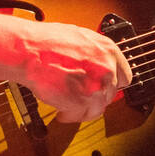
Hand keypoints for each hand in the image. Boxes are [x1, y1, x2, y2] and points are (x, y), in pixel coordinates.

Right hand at [15, 21, 132, 122]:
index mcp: (108, 51)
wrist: (29, 51)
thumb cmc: (46, 42)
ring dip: (82, 109)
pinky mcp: (82, 102)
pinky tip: (61, 111)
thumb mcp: (80, 39)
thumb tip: (96, 66)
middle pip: (110, 94)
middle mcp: (107, 68)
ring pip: (97, 108)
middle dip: (95, 97)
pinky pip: (80, 116)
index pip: (125, 76)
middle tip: (81, 97)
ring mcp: (96, 86)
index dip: (111, 83)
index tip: (102, 87)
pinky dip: (69, 116)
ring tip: (68, 106)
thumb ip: (94, 55)